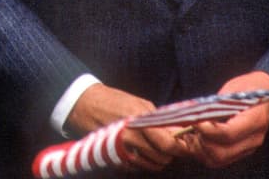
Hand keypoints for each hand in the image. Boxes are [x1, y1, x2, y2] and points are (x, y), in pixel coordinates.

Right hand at [68, 84, 184, 171]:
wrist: (85, 104)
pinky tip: (140, 150)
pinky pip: (137, 167)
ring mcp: (121, 149)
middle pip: (161, 157)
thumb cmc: (114, 101)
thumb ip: (159, 119)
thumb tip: (179, 132)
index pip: (167, 144)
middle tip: (167, 145)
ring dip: (156, 159)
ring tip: (154, 148)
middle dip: (168, 153)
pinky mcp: (114, 157)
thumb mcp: (140, 104)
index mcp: (139, 120)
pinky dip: (143, 162)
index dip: (179, 147)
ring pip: (151, 165)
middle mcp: (130, 137)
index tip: (183, 145)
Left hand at [189, 71, 268, 168]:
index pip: (228, 134)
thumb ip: (216, 103)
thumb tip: (194, 111)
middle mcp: (252, 139)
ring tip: (188, 135)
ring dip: (199, 150)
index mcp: (254, 120)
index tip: (193, 121)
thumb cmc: (250, 88)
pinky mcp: (242, 151)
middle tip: (186, 129)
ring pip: (218, 160)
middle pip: (220, 153)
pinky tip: (196, 139)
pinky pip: (220, 159)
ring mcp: (248, 147)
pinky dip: (204, 152)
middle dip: (199, 143)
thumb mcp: (234, 89)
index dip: (207, 130)